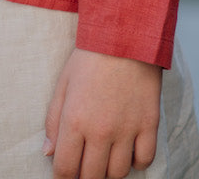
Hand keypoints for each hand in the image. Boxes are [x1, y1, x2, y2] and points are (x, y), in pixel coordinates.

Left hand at [44, 49, 161, 178]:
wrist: (125, 34)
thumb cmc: (90, 57)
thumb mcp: (63, 84)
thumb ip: (53, 121)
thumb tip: (49, 153)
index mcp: (74, 120)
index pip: (65, 169)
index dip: (63, 177)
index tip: (65, 173)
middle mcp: (100, 130)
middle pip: (91, 177)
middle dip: (84, 176)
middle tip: (85, 164)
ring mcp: (127, 129)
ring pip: (117, 174)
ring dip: (109, 171)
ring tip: (105, 157)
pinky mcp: (149, 123)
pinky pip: (145, 160)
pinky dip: (136, 162)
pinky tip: (128, 150)